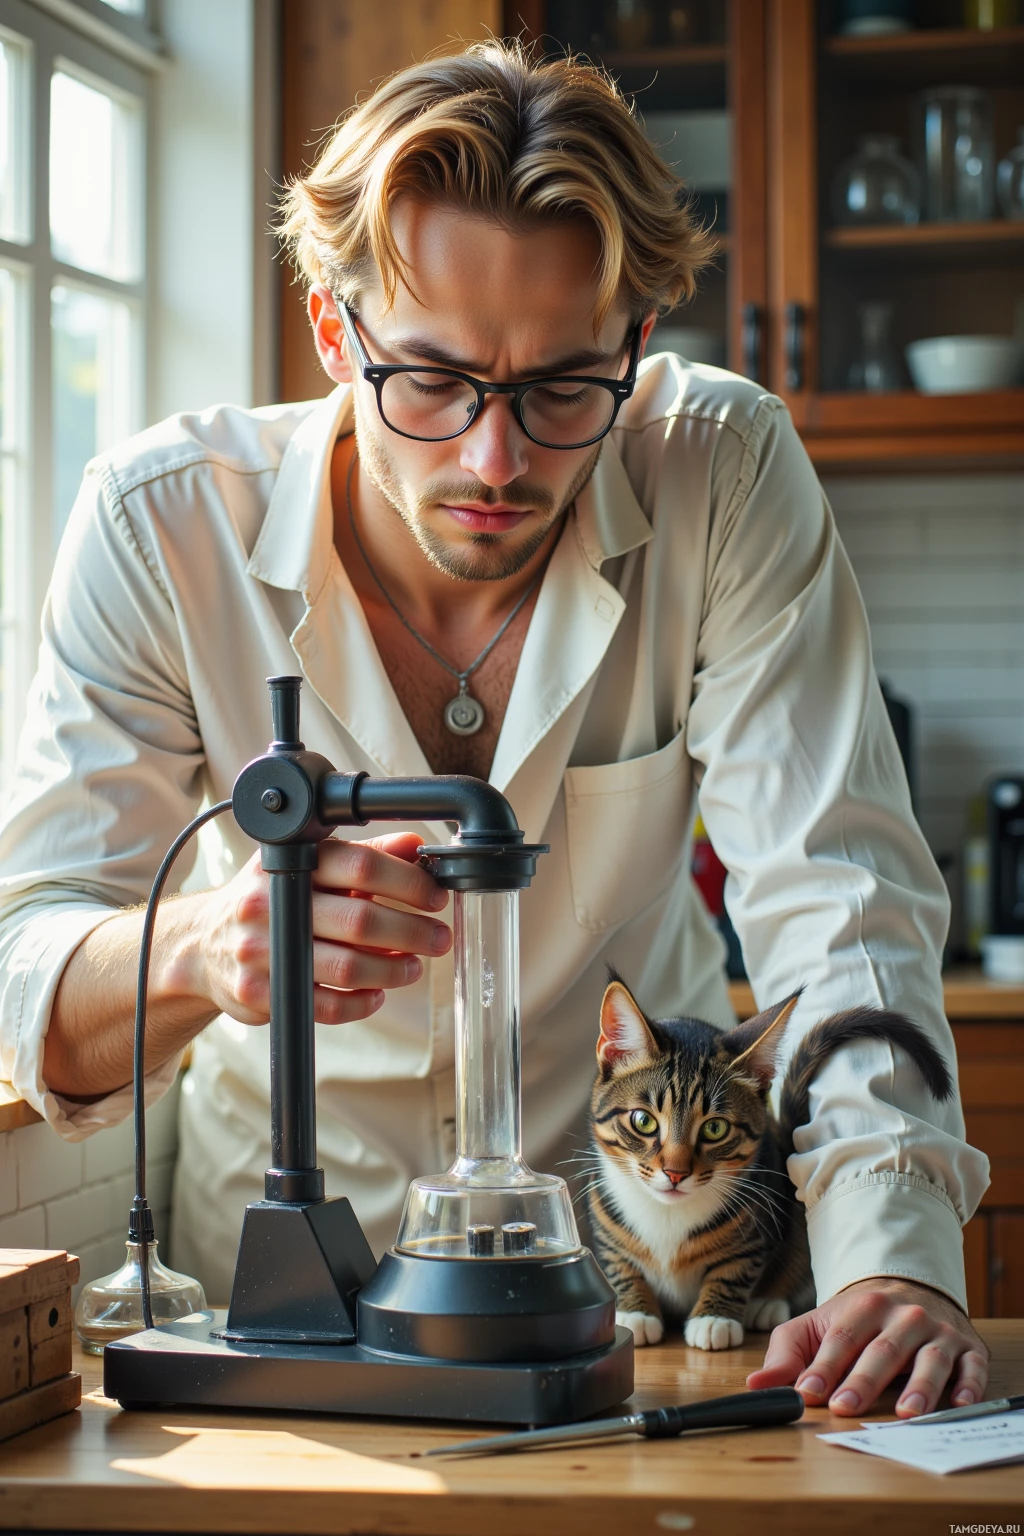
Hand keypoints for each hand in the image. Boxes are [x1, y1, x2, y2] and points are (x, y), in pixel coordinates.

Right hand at [189, 831, 450, 1025]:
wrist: (201, 944)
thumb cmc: (269, 899)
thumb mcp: (309, 863)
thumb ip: (364, 853)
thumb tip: (415, 845)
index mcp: (291, 862)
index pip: (361, 864)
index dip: (408, 882)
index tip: (436, 897)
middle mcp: (272, 903)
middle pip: (360, 920)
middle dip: (412, 932)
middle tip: (439, 939)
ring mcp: (263, 950)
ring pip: (347, 967)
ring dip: (392, 971)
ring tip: (413, 968)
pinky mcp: (260, 992)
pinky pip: (325, 1005)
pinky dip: (361, 1003)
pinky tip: (377, 994)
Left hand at [745, 1277, 989, 1417]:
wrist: (911, 1288)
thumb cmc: (858, 1318)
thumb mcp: (819, 1326)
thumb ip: (787, 1354)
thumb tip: (756, 1384)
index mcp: (863, 1307)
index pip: (841, 1339)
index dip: (824, 1367)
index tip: (807, 1393)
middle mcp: (903, 1316)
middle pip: (882, 1350)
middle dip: (863, 1381)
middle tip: (844, 1408)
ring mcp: (938, 1331)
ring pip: (930, 1359)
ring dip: (919, 1386)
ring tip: (905, 1413)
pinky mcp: (968, 1348)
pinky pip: (972, 1367)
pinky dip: (968, 1385)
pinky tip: (960, 1403)